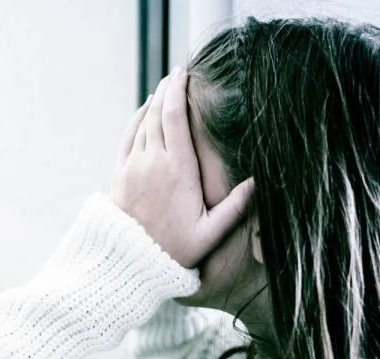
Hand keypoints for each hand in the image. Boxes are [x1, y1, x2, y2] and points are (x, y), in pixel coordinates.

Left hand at [109, 68, 253, 268]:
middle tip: (177, 74)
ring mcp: (133, 166)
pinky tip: (144, 110)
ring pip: (142, 122)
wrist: (130, 262)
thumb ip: (236, 207)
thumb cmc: (174, 250)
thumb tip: (259, 181)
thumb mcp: (210, 232)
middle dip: (167, 89)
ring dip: (154, 102)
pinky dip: (136, 119)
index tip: (184, 73)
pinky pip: (127, 137)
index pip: (176, 118)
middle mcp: (153, 161)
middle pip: (158, 113)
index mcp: (179, 169)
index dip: (179, 91)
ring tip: (164, 88)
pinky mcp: (119, 174)